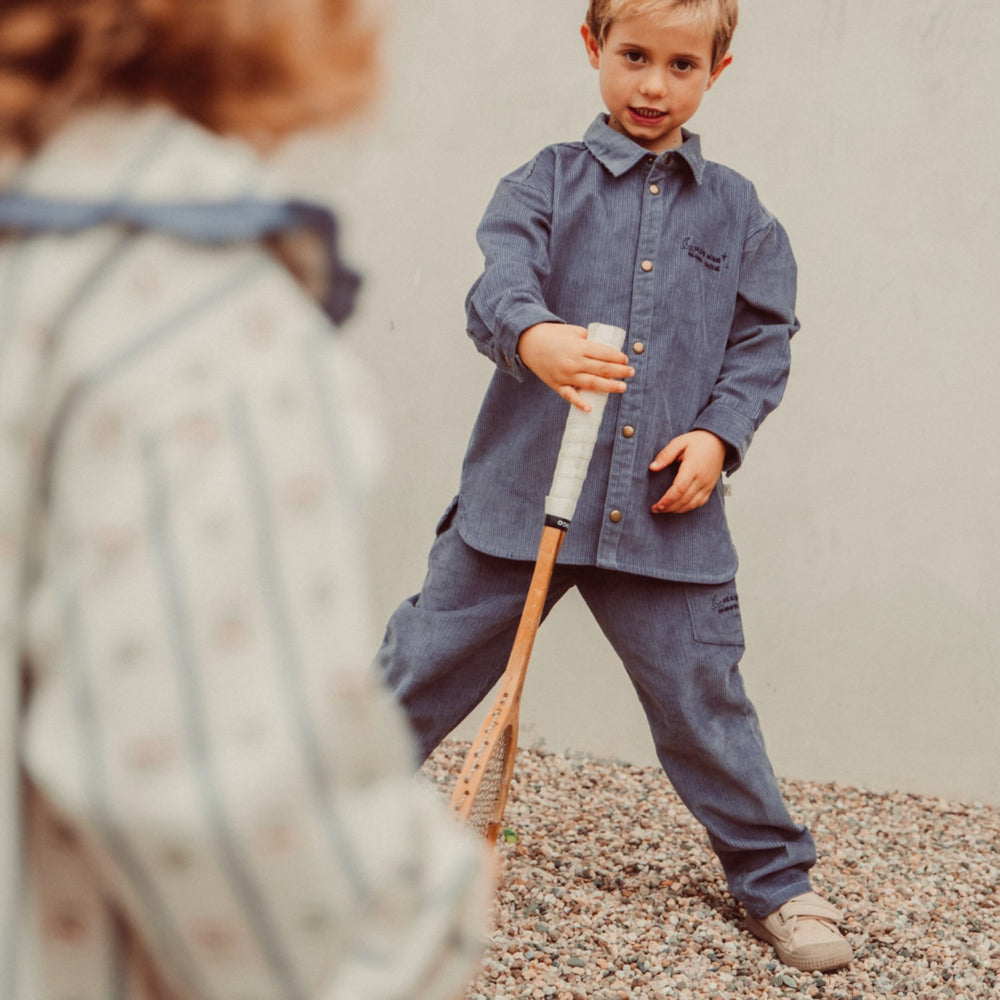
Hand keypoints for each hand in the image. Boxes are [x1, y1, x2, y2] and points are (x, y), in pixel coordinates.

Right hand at [518, 322, 632, 410]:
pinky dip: (579, 402)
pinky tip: (590, 408)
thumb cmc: (553, 335)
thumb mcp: (574, 332)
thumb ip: (589, 340)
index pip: (604, 353)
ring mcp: (566, 375)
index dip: (617, 357)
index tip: (626, 360)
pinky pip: (570, 395)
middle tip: (632, 372)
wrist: (528, 342)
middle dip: (620, 371)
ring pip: (591, 383)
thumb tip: (605, 351)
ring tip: (623, 387)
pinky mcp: (557, 384)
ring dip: (609, 386)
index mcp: (579, 347)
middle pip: (602, 368)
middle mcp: (574, 362)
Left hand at [649, 431, 725, 513]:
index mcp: (693, 467)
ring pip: (692, 504)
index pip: (679, 489)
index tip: (657, 505)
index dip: (667, 500)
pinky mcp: (710, 487)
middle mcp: (702, 478)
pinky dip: (688, 508)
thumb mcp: (679, 442)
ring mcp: (708, 484)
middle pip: (684, 499)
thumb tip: (653, 467)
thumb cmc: (699, 441)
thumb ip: (665, 455)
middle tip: (656, 509)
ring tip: (664, 510)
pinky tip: (678, 507)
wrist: (719, 441)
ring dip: (677, 510)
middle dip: (669, 507)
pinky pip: (700, 502)